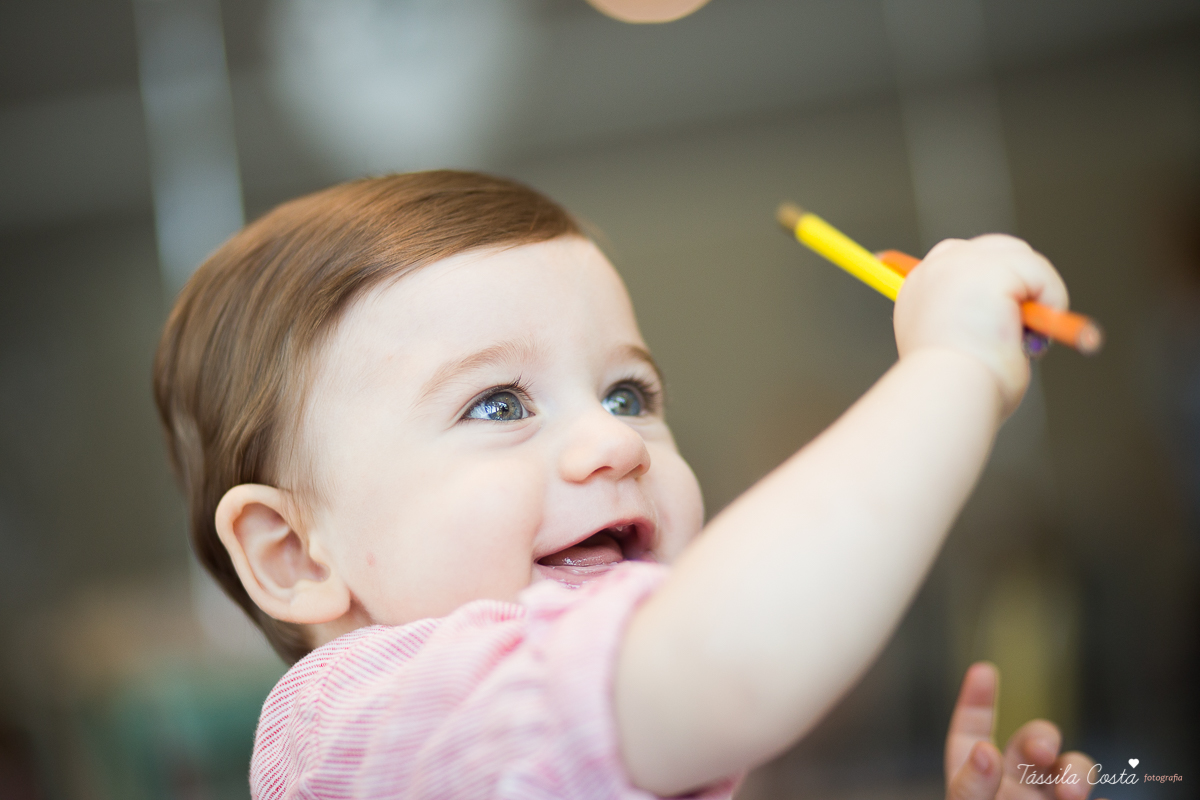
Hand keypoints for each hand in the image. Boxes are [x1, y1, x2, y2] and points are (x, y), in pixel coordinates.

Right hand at [894, 235, 1067, 417]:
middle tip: (1027, 327)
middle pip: (994, 249)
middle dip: (1021, 279)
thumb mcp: (954, 352)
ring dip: (1037, 294)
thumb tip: (1008, 326)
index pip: (960, 262)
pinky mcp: (989, 269)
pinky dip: (1050, 301)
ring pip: (1022, 258)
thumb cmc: (952, 392)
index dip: (991, 279)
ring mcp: (960, 264)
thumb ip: (972, 326)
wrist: (944, 399)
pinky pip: (1039, 272)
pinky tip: (1033, 337)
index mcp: (918, 291)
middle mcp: (933, 270)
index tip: (1009, 309)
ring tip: (1027, 340)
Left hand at [944, 662, 1103, 799]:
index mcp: (976, 778)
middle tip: (1040, 751)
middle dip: (1042, 736)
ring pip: (1072, 769)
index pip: (973, 733)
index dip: (977, 701)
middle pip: (1033, 743)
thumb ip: (970, 786)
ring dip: (1078, 771)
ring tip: (1071, 793)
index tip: (983, 670)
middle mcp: (1014, 786)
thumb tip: (985, 752)